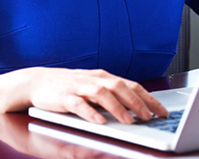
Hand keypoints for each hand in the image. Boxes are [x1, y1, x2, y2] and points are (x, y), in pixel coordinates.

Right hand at [25, 68, 169, 124]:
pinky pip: (79, 104)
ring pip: (102, 94)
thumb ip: (111, 95)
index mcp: (103, 77)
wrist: (36, 81)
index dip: (148, 97)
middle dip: (137, 102)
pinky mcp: (64, 97)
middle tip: (149, 117)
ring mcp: (79, 87)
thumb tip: (135, 108)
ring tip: (129, 121)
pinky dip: (90, 112)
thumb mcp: (92, 87)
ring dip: (118, 108)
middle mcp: (94, 79)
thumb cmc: (67, 86)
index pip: (131, 85)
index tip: (162, 110)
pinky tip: (99, 122)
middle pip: (120, 87)